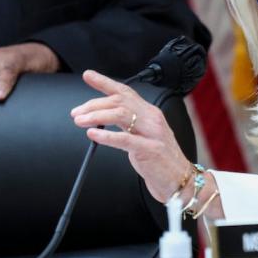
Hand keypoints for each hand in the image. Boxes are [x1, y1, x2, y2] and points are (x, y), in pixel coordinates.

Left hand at [70, 69, 192, 202]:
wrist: (181, 181)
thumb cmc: (159, 161)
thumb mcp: (142, 137)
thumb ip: (127, 126)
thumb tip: (100, 119)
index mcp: (150, 113)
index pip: (126, 92)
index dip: (105, 82)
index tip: (88, 76)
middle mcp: (152, 119)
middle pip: (120, 101)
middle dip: (94, 104)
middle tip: (76, 113)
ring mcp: (153, 133)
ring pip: (121, 115)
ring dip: (96, 116)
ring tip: (80, 121)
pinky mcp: (150, 150)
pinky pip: (125, 139)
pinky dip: (106, 135)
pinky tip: (93, 134)